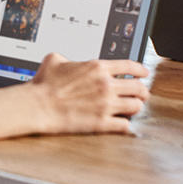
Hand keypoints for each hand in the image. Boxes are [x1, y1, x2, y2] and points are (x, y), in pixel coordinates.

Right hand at [26, 53, 149, 134]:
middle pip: (138, 87)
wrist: (38, 105)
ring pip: (136, 106)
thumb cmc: (44, 83)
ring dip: (135, 107)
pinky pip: (125, 125)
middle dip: (143, 91)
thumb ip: (69, 58)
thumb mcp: (55, 59)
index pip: (130, 66)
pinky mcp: (102, 123)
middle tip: (142, 94)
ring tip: (131, 108)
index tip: (144, 73)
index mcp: (97, 67)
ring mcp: (106, 105)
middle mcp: (106, 85)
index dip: (140, 70)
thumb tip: (70, 61)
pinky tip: (121, 123)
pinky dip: (125, 124)